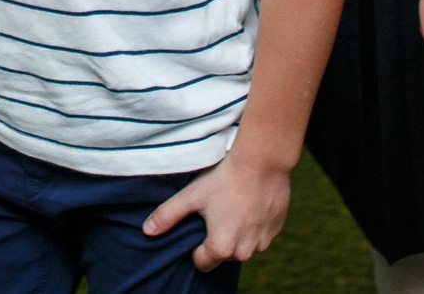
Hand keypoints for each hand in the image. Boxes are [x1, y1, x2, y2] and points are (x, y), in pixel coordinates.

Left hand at [143, 148, 291, 270]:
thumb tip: (147, 231)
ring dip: (238, 233)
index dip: (197, 246)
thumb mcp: (191, 195)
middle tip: (217, 211)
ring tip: (234, 205)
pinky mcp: (276, 231)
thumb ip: (167, 215)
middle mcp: (244, 252)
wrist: (263, 161)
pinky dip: (254, 225)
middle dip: (218, 239)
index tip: (200, 223)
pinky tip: (249, 202)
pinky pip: (260, 235)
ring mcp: (263, 242)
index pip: (202, 262)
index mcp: (221, 248)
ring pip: (243, 245)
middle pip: (223, 255)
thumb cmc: (224, 178)